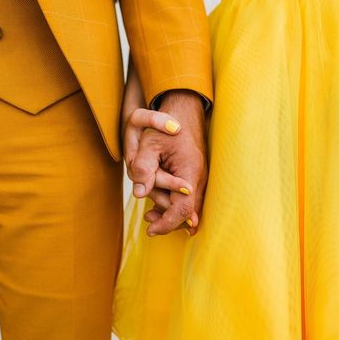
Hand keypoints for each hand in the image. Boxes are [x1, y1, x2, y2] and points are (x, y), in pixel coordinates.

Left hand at [130, 90, 207, 235]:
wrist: (184, 109)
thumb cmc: (166, 125)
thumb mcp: (149, 144)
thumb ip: (143, 168)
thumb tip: (139, 194)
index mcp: (190, 171)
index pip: (183, 209)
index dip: (167, 223)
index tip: (150, 230)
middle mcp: (199, 177)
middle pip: (188, 212)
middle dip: (168, 221)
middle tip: (148, 223)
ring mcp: (200, 176)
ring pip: (189, 205)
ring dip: (171, 212)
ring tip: (150, 216)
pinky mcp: (196, 173)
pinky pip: (189, 195)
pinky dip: (175, 202)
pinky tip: (160, 203)